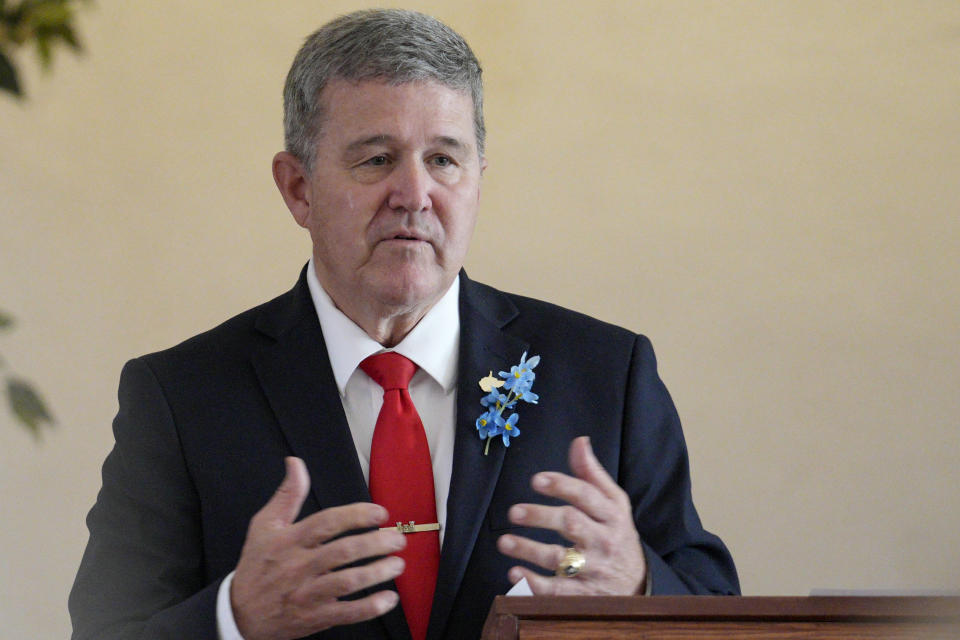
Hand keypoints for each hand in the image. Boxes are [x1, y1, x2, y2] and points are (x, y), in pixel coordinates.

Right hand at [231, 457, 405, 639]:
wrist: (239, 613)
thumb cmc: (256, 565)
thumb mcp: (264, 525)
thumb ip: (287, 494)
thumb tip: (295, 463)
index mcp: (289, 540)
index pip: (326, 523)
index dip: (355, 516)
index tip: (380, 513)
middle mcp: (299, 566)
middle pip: (343, 552)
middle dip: (375, 544)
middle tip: (397, 539)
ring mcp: (307, 594)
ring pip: (347, 582)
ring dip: (377, 573)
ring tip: (398, 565)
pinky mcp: (314, 618)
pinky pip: (346, 613)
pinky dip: (369, 607)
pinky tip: (388, 599)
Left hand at [497, 436, 646, 594]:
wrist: (638, 583)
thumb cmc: (617, 534)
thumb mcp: (614, 504)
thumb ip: (592, 474)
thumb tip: (579, 441)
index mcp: (612, 515)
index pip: (587, 496)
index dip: (562, 486)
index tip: (536, 480)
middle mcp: (604, 541)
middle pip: (571, 525)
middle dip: (540, 516)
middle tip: (513, 512)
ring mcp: (595, 570)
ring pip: (560, 559)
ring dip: (529, 549)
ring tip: (504, 541)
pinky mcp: (584, 595)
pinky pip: (557, 591)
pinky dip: (534, 584)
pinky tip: (514, 573)